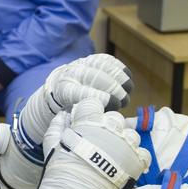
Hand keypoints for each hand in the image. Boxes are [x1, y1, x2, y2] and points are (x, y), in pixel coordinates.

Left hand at [15, 55, 132, 150]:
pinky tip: (127, 76)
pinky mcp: (90, 59)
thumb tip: (105, 129)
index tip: (113, 104)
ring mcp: (80, 64)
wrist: (58, 88)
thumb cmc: (69, 110)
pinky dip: (118, 68)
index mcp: (63, 91)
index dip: (99, 97)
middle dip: (113, 88)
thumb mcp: (72, 118)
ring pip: (101, 66)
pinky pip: (106, 60)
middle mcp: (70, 74)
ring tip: (128, 89)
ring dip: (118, 77)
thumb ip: (84, 119)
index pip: (80, 92)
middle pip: (94, 77)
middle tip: (124, 100)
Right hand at [24, 97, 149, 188]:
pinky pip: (142, 153)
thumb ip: (57, 126)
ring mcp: (126, 145)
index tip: (87, 120)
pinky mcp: (137, 162)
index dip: (89, 111)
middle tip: (99, 141)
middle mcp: (111, 130)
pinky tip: (124, 164)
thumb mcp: (52, 146)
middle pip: (114, 118)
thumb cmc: (62, 171)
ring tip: (113, 155)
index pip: (93, 104)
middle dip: (107, 126)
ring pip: (131, 134)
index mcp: (90, 122)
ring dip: (123, 141)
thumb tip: (63, 115)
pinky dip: (135, 157)